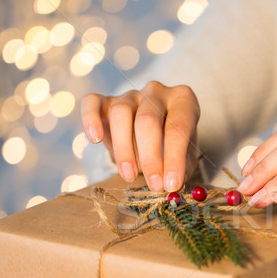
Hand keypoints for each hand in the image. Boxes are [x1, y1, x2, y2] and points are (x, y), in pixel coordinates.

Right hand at [81, 81, 199, 190]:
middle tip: (154, 185)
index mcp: (183, 100)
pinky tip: (95, 139)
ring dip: (123, 148)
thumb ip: (181, 167)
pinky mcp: (106, 101)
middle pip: (147, 120)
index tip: (171, 184)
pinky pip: (92, 103)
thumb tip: (171, 185)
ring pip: (121, 113)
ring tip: (129, 175)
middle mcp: (157, 92)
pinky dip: (90, 119)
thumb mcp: (186, 157)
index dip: (174, 158)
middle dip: (150, 157)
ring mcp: (131, 94)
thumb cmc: (174, 146)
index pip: (179, 127)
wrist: (156, 137)